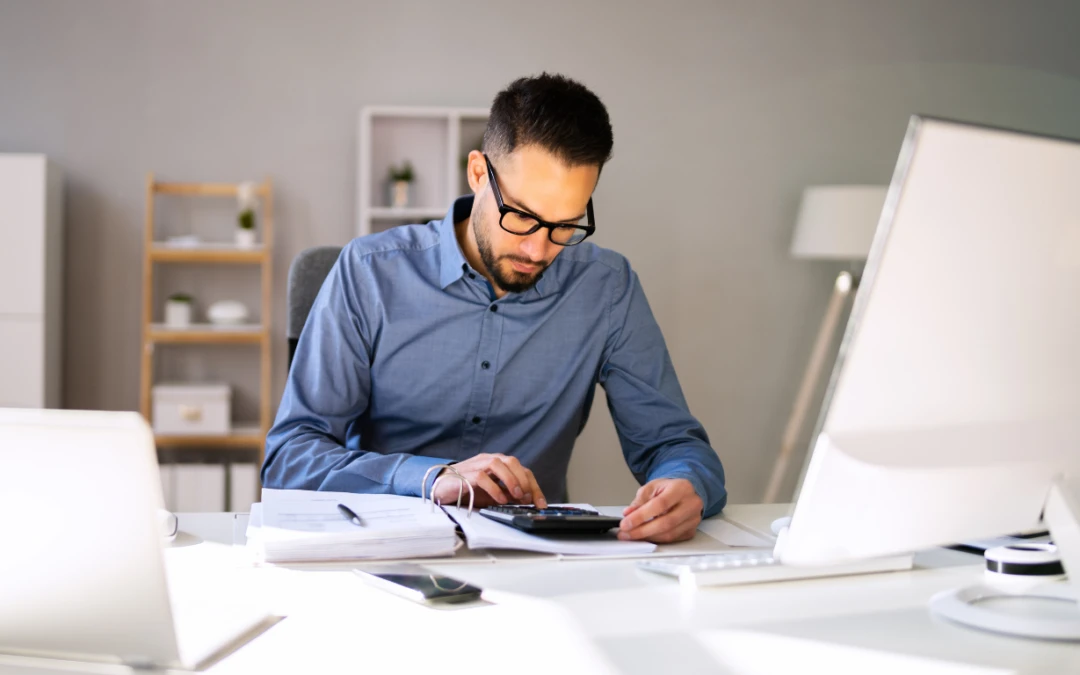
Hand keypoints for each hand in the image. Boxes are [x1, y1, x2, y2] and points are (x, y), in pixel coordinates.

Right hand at [432, 453, 547, 508]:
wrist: (441, 487)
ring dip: (511, 479)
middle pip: (512, 462)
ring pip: (498, 463)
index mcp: (498, 464)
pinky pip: (482, 477)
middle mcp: (489, 460)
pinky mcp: (465, 474)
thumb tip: (527, 502)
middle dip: (524, 480)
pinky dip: (494, 488)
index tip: (541, 503)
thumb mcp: (493, 494)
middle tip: (528, 498)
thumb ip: (508, 494)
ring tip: (517, 496)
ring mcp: (476, 465)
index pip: (521, 469)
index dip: (534, 486)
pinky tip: (500, 499)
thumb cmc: (468, 489)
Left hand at [618, 478, 702, 542]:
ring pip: (669, 534)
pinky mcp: (691, 530)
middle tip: (626, 533)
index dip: (641, 516)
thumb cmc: (669, 489)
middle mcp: (691, 504)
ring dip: (647, 537)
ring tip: (632, 535)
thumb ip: (639, 500)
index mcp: (681, 488)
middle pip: (666, 523)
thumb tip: (628, 514)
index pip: (660, 504)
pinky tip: (645, 536)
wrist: (685, 492)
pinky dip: (656, 539)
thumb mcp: (652, 487)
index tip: (626, 523)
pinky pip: (672, 539)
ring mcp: (693, 519)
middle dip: (642, 531)